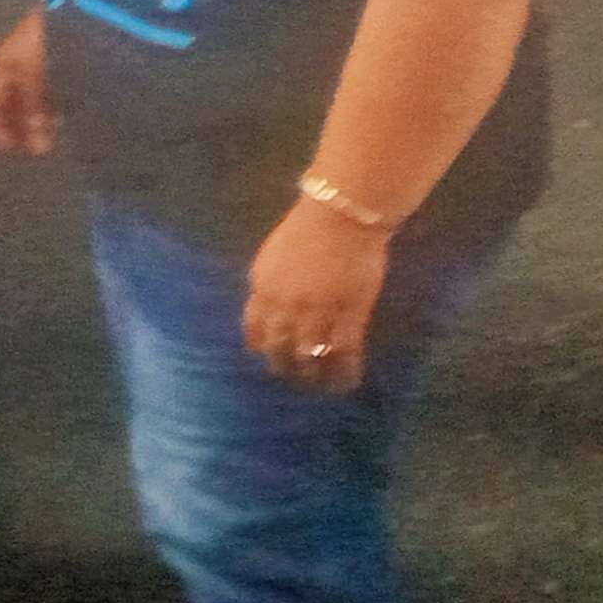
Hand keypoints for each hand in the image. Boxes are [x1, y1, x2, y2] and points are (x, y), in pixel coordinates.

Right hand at [0, 11, 58, 156]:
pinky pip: (47, 84)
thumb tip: (37, 147)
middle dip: (19, 124)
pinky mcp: (54, 52)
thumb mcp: (37, 82)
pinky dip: (52, 101)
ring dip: (38, 114)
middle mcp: (12, 62)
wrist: (76, 6)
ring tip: (54, 133)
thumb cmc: (47, 44)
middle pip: (9, 100)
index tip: (8, 150)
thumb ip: (36, 114)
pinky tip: (66, 111)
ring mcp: (33, 56)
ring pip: (30, 93)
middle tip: (35, 147)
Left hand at [243, 201, 389, 394]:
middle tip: (292, 376)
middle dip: (283, 366)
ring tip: (318, 386)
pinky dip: (343, 372)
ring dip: (313, 375)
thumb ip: (268, 282)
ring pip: (309, 356)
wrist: (340, 217)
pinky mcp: (349, 316)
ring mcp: (316, 313)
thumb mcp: (273, 256)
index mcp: (262, 289)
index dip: (259, 345)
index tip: (263, 355)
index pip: (253, 328)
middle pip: (278, 347)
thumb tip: (266, 300)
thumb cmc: (307, 229)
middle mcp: (284, 307)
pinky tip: (346, 382)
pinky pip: (343, 354)